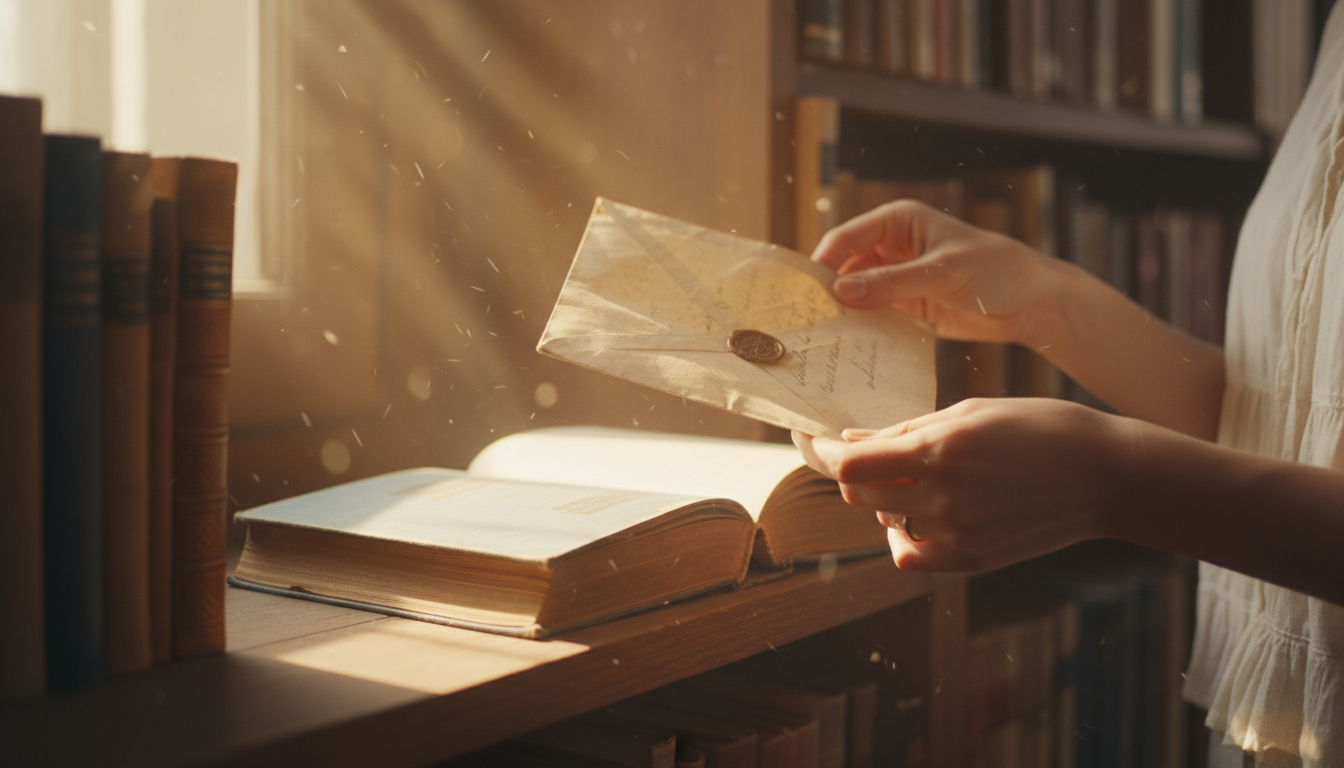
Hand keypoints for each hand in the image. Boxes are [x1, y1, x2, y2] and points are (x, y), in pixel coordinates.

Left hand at [792, 398, 1134, 571]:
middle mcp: (941, 497)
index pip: (849, 466)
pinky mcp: (971, 560)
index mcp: (938, 451)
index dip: (818, 453)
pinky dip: (905, 535)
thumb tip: (850, 442)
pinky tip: (926, 514)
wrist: (1105, 476)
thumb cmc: (1038, 429)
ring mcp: (956, 535)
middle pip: (859, 495)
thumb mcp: (969, 412)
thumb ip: (907, 430)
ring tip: (927, 476)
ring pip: (886, 521)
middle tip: (877, 455)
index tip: (806, 441)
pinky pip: (910, 554)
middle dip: (858, 473)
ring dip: (888, 499)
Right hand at [811, 199, 1063, 346]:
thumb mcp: (942, 273)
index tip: (802, 294)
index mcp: (896, 222)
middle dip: (828, 292)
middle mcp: (891, 247)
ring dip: (843, 314)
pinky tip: (849, 347)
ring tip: (821, 339)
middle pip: (845, 268)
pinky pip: (874, 315)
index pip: (845, 239)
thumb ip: (891, 283)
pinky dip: (862, 329)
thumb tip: (841, 292)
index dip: (822, 263)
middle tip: (805, 322)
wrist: (1032, 302)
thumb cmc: (994, 270)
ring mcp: (897, 277)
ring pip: (856, 294)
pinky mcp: (906, 305)